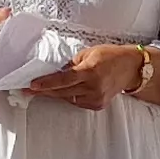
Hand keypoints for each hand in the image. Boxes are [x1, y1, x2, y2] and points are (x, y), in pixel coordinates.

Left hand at [28, 43, 150, 109]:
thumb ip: (72, 63)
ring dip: (56, 93)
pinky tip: (69, 90)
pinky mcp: (98, 105)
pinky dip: (70, 96)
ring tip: (44, 88)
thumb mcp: (89, 53)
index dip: (47, 83)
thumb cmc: (111, 56)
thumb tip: (56, 71)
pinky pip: (77, 102)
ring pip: (68, 98)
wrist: (131, 68)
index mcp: (90, 71)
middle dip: (44, 90)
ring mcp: (96, 98)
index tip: (32, 85)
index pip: (64, 79)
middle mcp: (93, 87)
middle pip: (62, 91)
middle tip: (28, 90)